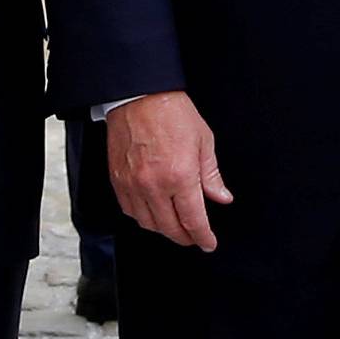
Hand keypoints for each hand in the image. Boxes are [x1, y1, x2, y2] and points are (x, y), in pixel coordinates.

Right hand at [106, 91, 232, 250]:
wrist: (139, 95)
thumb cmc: (172, 112)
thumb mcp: (203, 141)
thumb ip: (211, 175)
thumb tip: (221, 197)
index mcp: (180, 176)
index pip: (193, 220)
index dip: (203, 237)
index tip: (208, 243)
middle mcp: (154, 185)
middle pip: (170, 228)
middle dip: (185, 238)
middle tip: (194, 237)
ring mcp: (133, 184)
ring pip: (148, 223)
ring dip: (163, 230)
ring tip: (175, 226)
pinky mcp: (117, 180)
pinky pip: (129, 210)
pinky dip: (142, 217)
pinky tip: (152, 213)